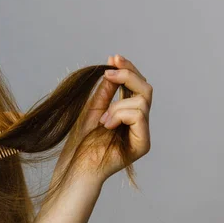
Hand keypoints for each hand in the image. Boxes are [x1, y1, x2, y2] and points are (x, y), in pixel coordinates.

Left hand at [53, 54, 152, 184]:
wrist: (77, 165)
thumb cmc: (82, 140)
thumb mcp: (93, 108)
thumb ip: (106, 91)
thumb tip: (112, 68)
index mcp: (127, 111)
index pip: (136, 85)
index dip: (127, 69)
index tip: (113, 58)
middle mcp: (139, 121)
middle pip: (146, 88)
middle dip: (128, 75)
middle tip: (108, 72)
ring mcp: (142, 132)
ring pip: (143, 100)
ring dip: (117, 104)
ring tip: (102, 118)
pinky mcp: (143, 143)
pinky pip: (140, 116)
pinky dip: (121, 115)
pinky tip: (106, 125)